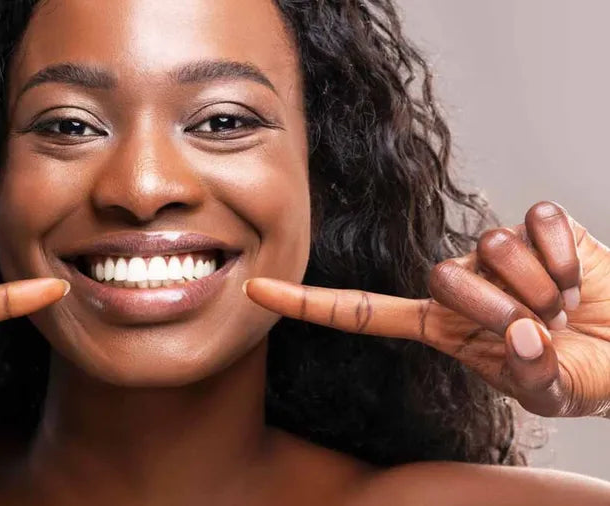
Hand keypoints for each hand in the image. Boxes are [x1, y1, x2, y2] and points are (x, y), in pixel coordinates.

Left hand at [244, 201, 609, 417]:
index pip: (361, 311)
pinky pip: (538, 222)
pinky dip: (567, 255)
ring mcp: (495, 251)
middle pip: (441, 276)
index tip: (255, 291)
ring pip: (490, 246)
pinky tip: (577, 274)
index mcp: (442, 326)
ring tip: (561, 304)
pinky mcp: (537, 224)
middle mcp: (459, 282)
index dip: (308, 303)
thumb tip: (524, 335)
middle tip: (538, 326)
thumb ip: (532, 374)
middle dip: (497, 308)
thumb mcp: (550, 391)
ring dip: (540, 286)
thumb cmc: (579, 372)